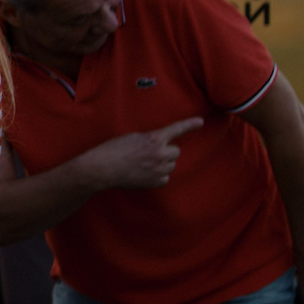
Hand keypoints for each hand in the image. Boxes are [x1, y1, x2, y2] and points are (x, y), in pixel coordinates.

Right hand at [79, 118, 200, 192]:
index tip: (200, 122)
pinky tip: (144, 173)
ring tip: (145, 164)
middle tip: (151, 152)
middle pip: (176, 151)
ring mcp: (159, 169)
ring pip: (171, 165)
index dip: (189, 125)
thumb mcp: (134, 137)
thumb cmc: (114, 149)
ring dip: (162, 163)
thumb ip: (151, 139)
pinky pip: (165, 177)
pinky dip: (158, 175)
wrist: (103, 168)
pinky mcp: (156, 182)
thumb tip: (160, 145)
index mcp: (154, 139)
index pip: (176, 129)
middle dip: (167, 151)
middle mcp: (160, 154)